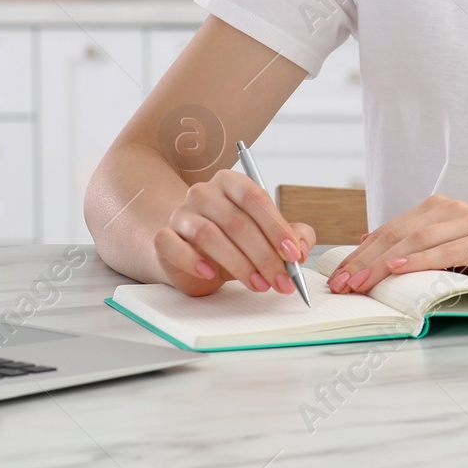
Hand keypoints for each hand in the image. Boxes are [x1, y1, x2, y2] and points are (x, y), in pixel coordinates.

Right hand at [153, 169, 315, 296]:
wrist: (189, 251)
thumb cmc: (232, 241)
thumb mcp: (264, 236)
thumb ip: (290, 235)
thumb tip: (303, 246)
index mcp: (231, 182)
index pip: (255, 197)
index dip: (276, 227)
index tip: (293, 254)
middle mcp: (204, 193)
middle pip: (236, 221)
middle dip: (264, 256)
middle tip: (281, 280)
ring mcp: (181, 213)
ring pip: (208, 235)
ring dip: (238, 264)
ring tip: (258, 285)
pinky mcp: (164, 236)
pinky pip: (173, 244)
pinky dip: (192, 260)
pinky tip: (209, 274)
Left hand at [324, 195, 467, 293]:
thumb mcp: (456, 244)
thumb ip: (421, 243)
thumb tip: (375, 246)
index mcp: (438, 209)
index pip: (390, 230)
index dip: (361, 253)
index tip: (339, 275)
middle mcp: (449, 209)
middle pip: (395, 234)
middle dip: (363, 260)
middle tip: (340, 283)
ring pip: (414, 241)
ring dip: (382, 264)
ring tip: (359, 282)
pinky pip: (444, 250)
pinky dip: (417, 260)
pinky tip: (397, 268)